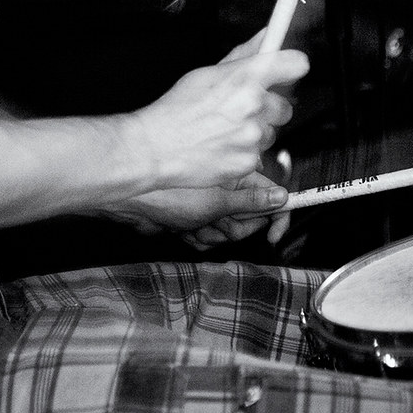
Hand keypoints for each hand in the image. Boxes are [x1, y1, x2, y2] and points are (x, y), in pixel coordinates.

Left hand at [108, 171, 287, 249]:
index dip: (276, 217)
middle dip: (230, 228)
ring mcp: (210, 203)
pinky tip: (180, 227)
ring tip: (190, 222)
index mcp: (236, 175)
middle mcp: (226, 188)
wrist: (131, 200)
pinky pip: (208, 237)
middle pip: (248, 221)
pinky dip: (195, 236)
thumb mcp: (215, 200)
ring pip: (226, 232)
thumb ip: (250, 201)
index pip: (270, 196)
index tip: (274, 235)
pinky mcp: (196, 216)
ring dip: (209, 233)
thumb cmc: (167, 191)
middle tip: (212, 221)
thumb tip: (282, 197)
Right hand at [127, 42, 308, 190]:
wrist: (156, 146)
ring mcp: (253, 135)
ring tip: (225, 129)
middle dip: (267, 107)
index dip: (292, 66)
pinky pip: (260, 154)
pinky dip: (245, 152)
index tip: (288, 69)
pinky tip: (222, 145)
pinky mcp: (250, 161)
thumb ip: (244, 54)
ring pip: (272, 131)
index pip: (296, 64)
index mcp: (245, 77)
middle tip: (241, 109)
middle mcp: (254, 105)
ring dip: (256, 131)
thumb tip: (266, 35)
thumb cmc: (177, 110)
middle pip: (285, 105)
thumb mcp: (208, 73)